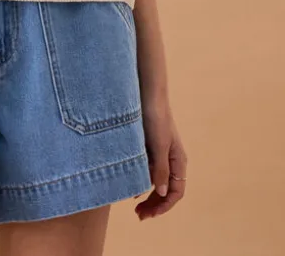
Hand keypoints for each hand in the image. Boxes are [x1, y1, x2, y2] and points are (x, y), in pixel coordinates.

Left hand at [134, 98, 187, 219]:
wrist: (147, 93)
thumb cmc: (156, 117)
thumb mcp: (159, 145)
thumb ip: (160, 168)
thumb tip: (162, 192)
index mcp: (178, 160)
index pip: (176, 191)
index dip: (164, 206)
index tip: (149, 214)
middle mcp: (171, 159)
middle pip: (166, 189)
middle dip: (154, 204)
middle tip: (138, 215)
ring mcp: (159, 153)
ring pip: (156, 181)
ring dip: (147, 194)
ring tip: (134, 205)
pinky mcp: (148, 147)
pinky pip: (147, 169)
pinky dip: (141, 180)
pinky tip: (131, 184)